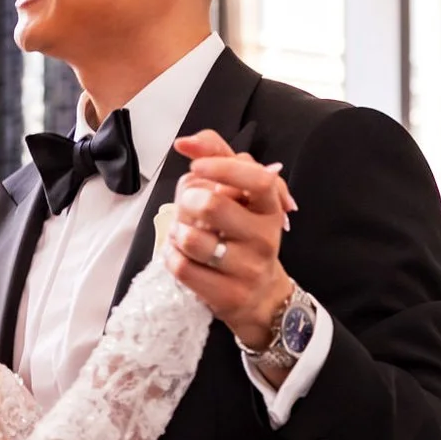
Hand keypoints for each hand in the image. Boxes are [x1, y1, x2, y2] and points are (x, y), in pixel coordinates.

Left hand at [165, 133, 294, 350]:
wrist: (260, 294)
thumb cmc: (243, 236)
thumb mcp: (239, 194)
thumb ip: (217, 157)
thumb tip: (185, 143)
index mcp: (269, 208)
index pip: (257, 179)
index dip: (222, 167)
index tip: (195, 167)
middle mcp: (265, 238)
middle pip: (211, 205)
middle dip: (186, 203)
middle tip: (188, 209)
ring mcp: (248, 269)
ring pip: (191, 238)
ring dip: (176, 232)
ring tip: (184, 235)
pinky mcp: (228, 296)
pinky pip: (182, 267)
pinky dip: (171, 256)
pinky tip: (180, 255)